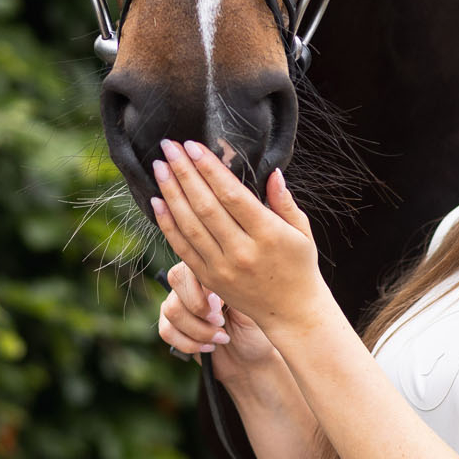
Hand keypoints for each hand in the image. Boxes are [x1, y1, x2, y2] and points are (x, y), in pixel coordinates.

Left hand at [150, 141, 325, 337]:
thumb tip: (273, 171)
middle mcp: (242, 251)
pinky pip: (182, 247)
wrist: (291, 312)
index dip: (209, 168)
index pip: (232, 195)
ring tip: (159, 167)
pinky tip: (156, 201)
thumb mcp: (302, 231)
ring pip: (189, 224)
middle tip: (168, 147)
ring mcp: (222, 267)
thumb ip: (284, 201)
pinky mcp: (209, 278)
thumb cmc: (299, 266)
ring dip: (171, 193)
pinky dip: (167, 223)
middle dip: (184, 172)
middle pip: (205, 206)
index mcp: (268, 234)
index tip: (192, 145)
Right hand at [157, 260, 281, 384]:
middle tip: (221, 322)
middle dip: (198, 307)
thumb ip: (231, 292)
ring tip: (220, 337)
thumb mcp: (250, 309)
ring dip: (197, 329)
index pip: (193, 264)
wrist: (249, 358)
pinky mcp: (171, 325)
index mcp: (212, 271)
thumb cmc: (255, 330)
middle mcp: (192, 283)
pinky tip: (208, 347)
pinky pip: (166, 330)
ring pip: (172, 309)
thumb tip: (211, 290)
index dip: (202, 287)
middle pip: (176, 280)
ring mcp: (178, 302)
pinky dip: (188, 343)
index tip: (221, 306)